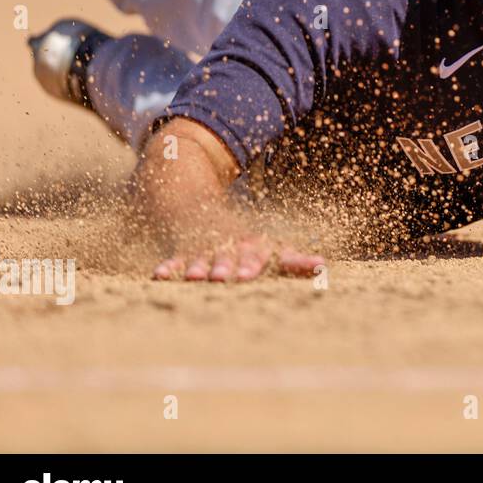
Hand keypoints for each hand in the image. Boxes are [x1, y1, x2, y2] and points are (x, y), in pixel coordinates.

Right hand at [152, 233, 324, 282]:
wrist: (198, 205)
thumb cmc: (245, 240)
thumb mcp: (271, 246)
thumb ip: (295, 259)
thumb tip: (323, 266)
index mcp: (253, 244)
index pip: (261, 252)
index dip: (259, 262)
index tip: (257, 272)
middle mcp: (230, 244)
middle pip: (230, 255)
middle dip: (230, 265)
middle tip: (228, 277)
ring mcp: (206, 247)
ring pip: (203, 258)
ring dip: (199, 267)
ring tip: (195, 278)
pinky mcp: (184, 251)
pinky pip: (175, 259)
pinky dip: (168, 267)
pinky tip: (159, 276)